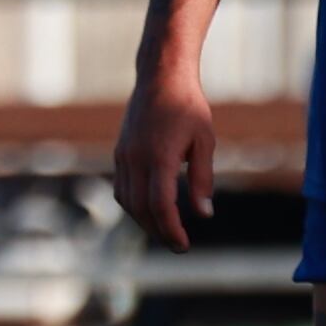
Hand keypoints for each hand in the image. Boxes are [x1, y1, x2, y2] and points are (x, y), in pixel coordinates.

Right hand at [113, 69, 217, 252]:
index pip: (160, 204)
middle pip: (140, 208)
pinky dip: (134, 205)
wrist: (160, 79)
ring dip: (144, 221)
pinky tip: (150, 210)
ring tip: (165, 231)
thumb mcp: (205, 142)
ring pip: (127, 201)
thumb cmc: (189, 108)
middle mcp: (135, 159)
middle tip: (178, 246)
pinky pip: (122, 188)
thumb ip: (203, 179)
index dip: (170, 229)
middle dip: (158, 231)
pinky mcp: (120, 153)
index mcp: (159, 156)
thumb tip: (204, 214)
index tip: (183, 245)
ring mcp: (123, 156)